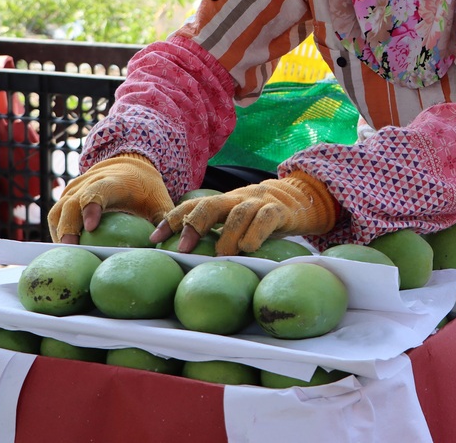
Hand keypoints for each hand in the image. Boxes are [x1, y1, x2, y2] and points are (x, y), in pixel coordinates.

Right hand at [48, 154, 173, 243]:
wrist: (129, 166)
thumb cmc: (147, 189)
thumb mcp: (161, 202)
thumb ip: (164, 222)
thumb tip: (159, 245)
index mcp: (115, 181)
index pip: (99, 190)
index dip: (92, 207)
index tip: (91, 227)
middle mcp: (90, 182)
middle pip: (72, 203)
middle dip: (69, 227)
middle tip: (72, 250)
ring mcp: (76, 188)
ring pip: (58, 210)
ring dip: (59, 233)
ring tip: (67, 255)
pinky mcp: (67, 196)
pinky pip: (55, 215)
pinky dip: (57, 232)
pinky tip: (66, 250)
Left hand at [150, 171, 337, 255]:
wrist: (300, 199)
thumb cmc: (261, 218)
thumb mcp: (237, 220)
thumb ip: (217, 230)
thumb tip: (185, 257)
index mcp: (223, 202)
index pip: (192, 206)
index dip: (172, 220)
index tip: (154, 239)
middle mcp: (237, 199)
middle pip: (210, 205)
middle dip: (193, 225)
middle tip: (184, 248)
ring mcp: (258, 203)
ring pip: (237, 213)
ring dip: (227, 235)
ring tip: (222, 254)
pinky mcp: (279, 211)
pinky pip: (266, 218)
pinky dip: (255, 232)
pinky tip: (249, 247)